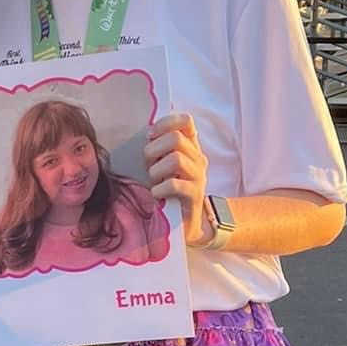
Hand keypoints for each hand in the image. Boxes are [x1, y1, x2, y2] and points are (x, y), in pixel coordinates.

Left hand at [144, 111, 208, 238]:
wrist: (188, 224)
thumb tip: (147, 133)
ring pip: (176, 159)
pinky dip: (160, 188)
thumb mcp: (166, 166)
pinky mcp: (195, 196)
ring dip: (156, 170)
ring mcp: (199, 177)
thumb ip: (161, 149)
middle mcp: (198, 159)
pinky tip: (156, 194)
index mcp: (191, 148)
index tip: (150, 135)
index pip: (186, 122)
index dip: (166, 123)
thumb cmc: (170, 192)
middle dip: (154, 150)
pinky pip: (175, 184)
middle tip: (148, 165)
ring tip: (153, 181)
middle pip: (176, 139)